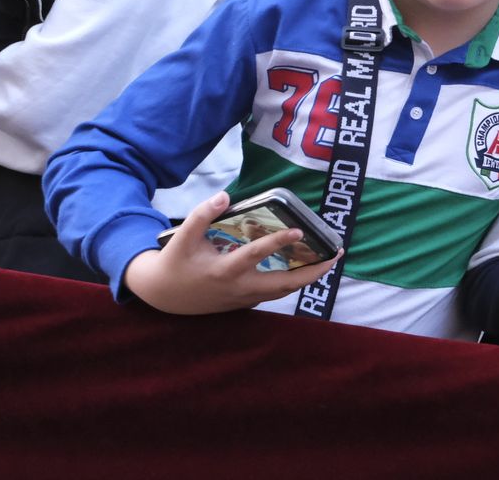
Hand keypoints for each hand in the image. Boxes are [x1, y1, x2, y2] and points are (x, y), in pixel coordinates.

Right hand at [121, 191, 341, 314]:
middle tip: (336, 254)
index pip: (257, 255)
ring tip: (328, 260)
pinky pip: (274, 293)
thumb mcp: (182, 237)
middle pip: (285, 285)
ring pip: (283, 292)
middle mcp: (239, 288)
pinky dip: (293, 282)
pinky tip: (306, 266)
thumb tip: (224, 196)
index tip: (299, 231)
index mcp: (224, 271)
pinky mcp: (245, 303)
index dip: (278, 242)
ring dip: (308, 278)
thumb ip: (201, 215)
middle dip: (314, 272)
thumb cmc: (174, 262)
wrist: (163, 296)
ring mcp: (244, 299)